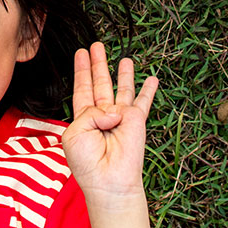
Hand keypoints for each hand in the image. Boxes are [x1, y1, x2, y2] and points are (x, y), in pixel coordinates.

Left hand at [62, 42, 157, 208]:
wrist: (108, 182)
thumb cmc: (87, 163)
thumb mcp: (75, 133)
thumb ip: (89, 113)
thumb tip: (114, 110)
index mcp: (84, 118)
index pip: (82, 88)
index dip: (81, 70)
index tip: (81, 53)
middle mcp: (102, 115)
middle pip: (100, 82)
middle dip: (98, 64)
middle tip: (97, 45)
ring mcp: (120, 117)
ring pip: (122, 88)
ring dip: (123, 73)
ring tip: (125, 58)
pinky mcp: (136, 121)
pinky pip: (144, 101)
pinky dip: (148, 90)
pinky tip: (152, 79)